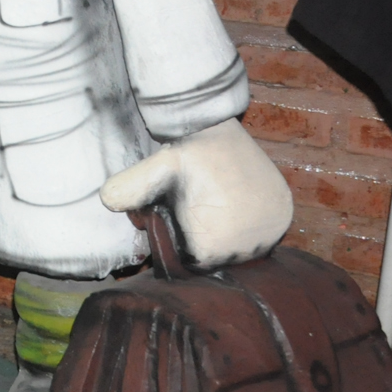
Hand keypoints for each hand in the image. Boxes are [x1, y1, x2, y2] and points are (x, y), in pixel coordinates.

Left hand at [100, 118, 293, 267]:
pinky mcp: (285, 215)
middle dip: (205, 236)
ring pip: (245, 244)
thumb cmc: (181, 158)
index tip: (177, 216)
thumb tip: (106, 202)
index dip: (181, 241)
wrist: (215, 128)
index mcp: (211, 249)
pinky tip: (236, 199)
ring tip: (215, 200)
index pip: (192, 263)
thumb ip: (125, 192)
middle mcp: (249, 248)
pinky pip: (266, 228)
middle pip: (220, 256)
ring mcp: (272, 233)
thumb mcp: (149, 177)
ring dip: (230, 229)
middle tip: (196, 205)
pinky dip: (253, 219)